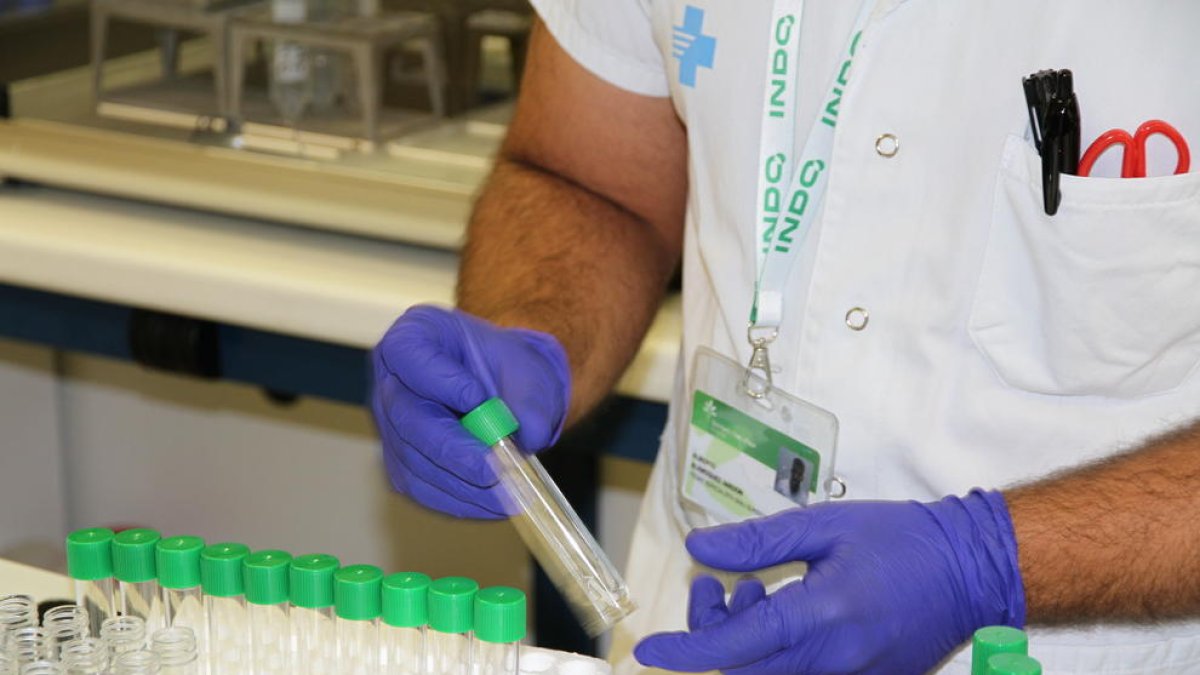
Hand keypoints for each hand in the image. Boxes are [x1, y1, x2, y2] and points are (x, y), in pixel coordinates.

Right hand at [371, 305, 570, 518]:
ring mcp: (389, 425)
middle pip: (407, 418)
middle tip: (495, 470)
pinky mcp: (400, 462)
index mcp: (414, 336)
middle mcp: (390, 380)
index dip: (440, 380)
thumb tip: (528, 436)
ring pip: (413, 461)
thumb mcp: (528, 368)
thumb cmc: (508, 368)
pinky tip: (495, 504)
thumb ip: (530, 398)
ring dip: (462, 483)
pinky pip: (421, 488)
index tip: (478, 400)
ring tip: (508, 494)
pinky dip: (459, 500)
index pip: (409, 354)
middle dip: (454, 450)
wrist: (503, 389)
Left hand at [634, 491, 1024, 673]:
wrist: (973, 571)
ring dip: (741, 644)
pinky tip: (782, 610)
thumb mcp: (825, 525)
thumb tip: (699, 549)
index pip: (734, 648)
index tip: (649, 648)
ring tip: (755, 589)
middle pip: (742, 672)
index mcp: (822, 617)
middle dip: (710, 636)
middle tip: (715, 585)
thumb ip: (758, 540)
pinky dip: (773, 653)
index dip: (685, 651)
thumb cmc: (902, 540)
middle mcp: (835, 661)